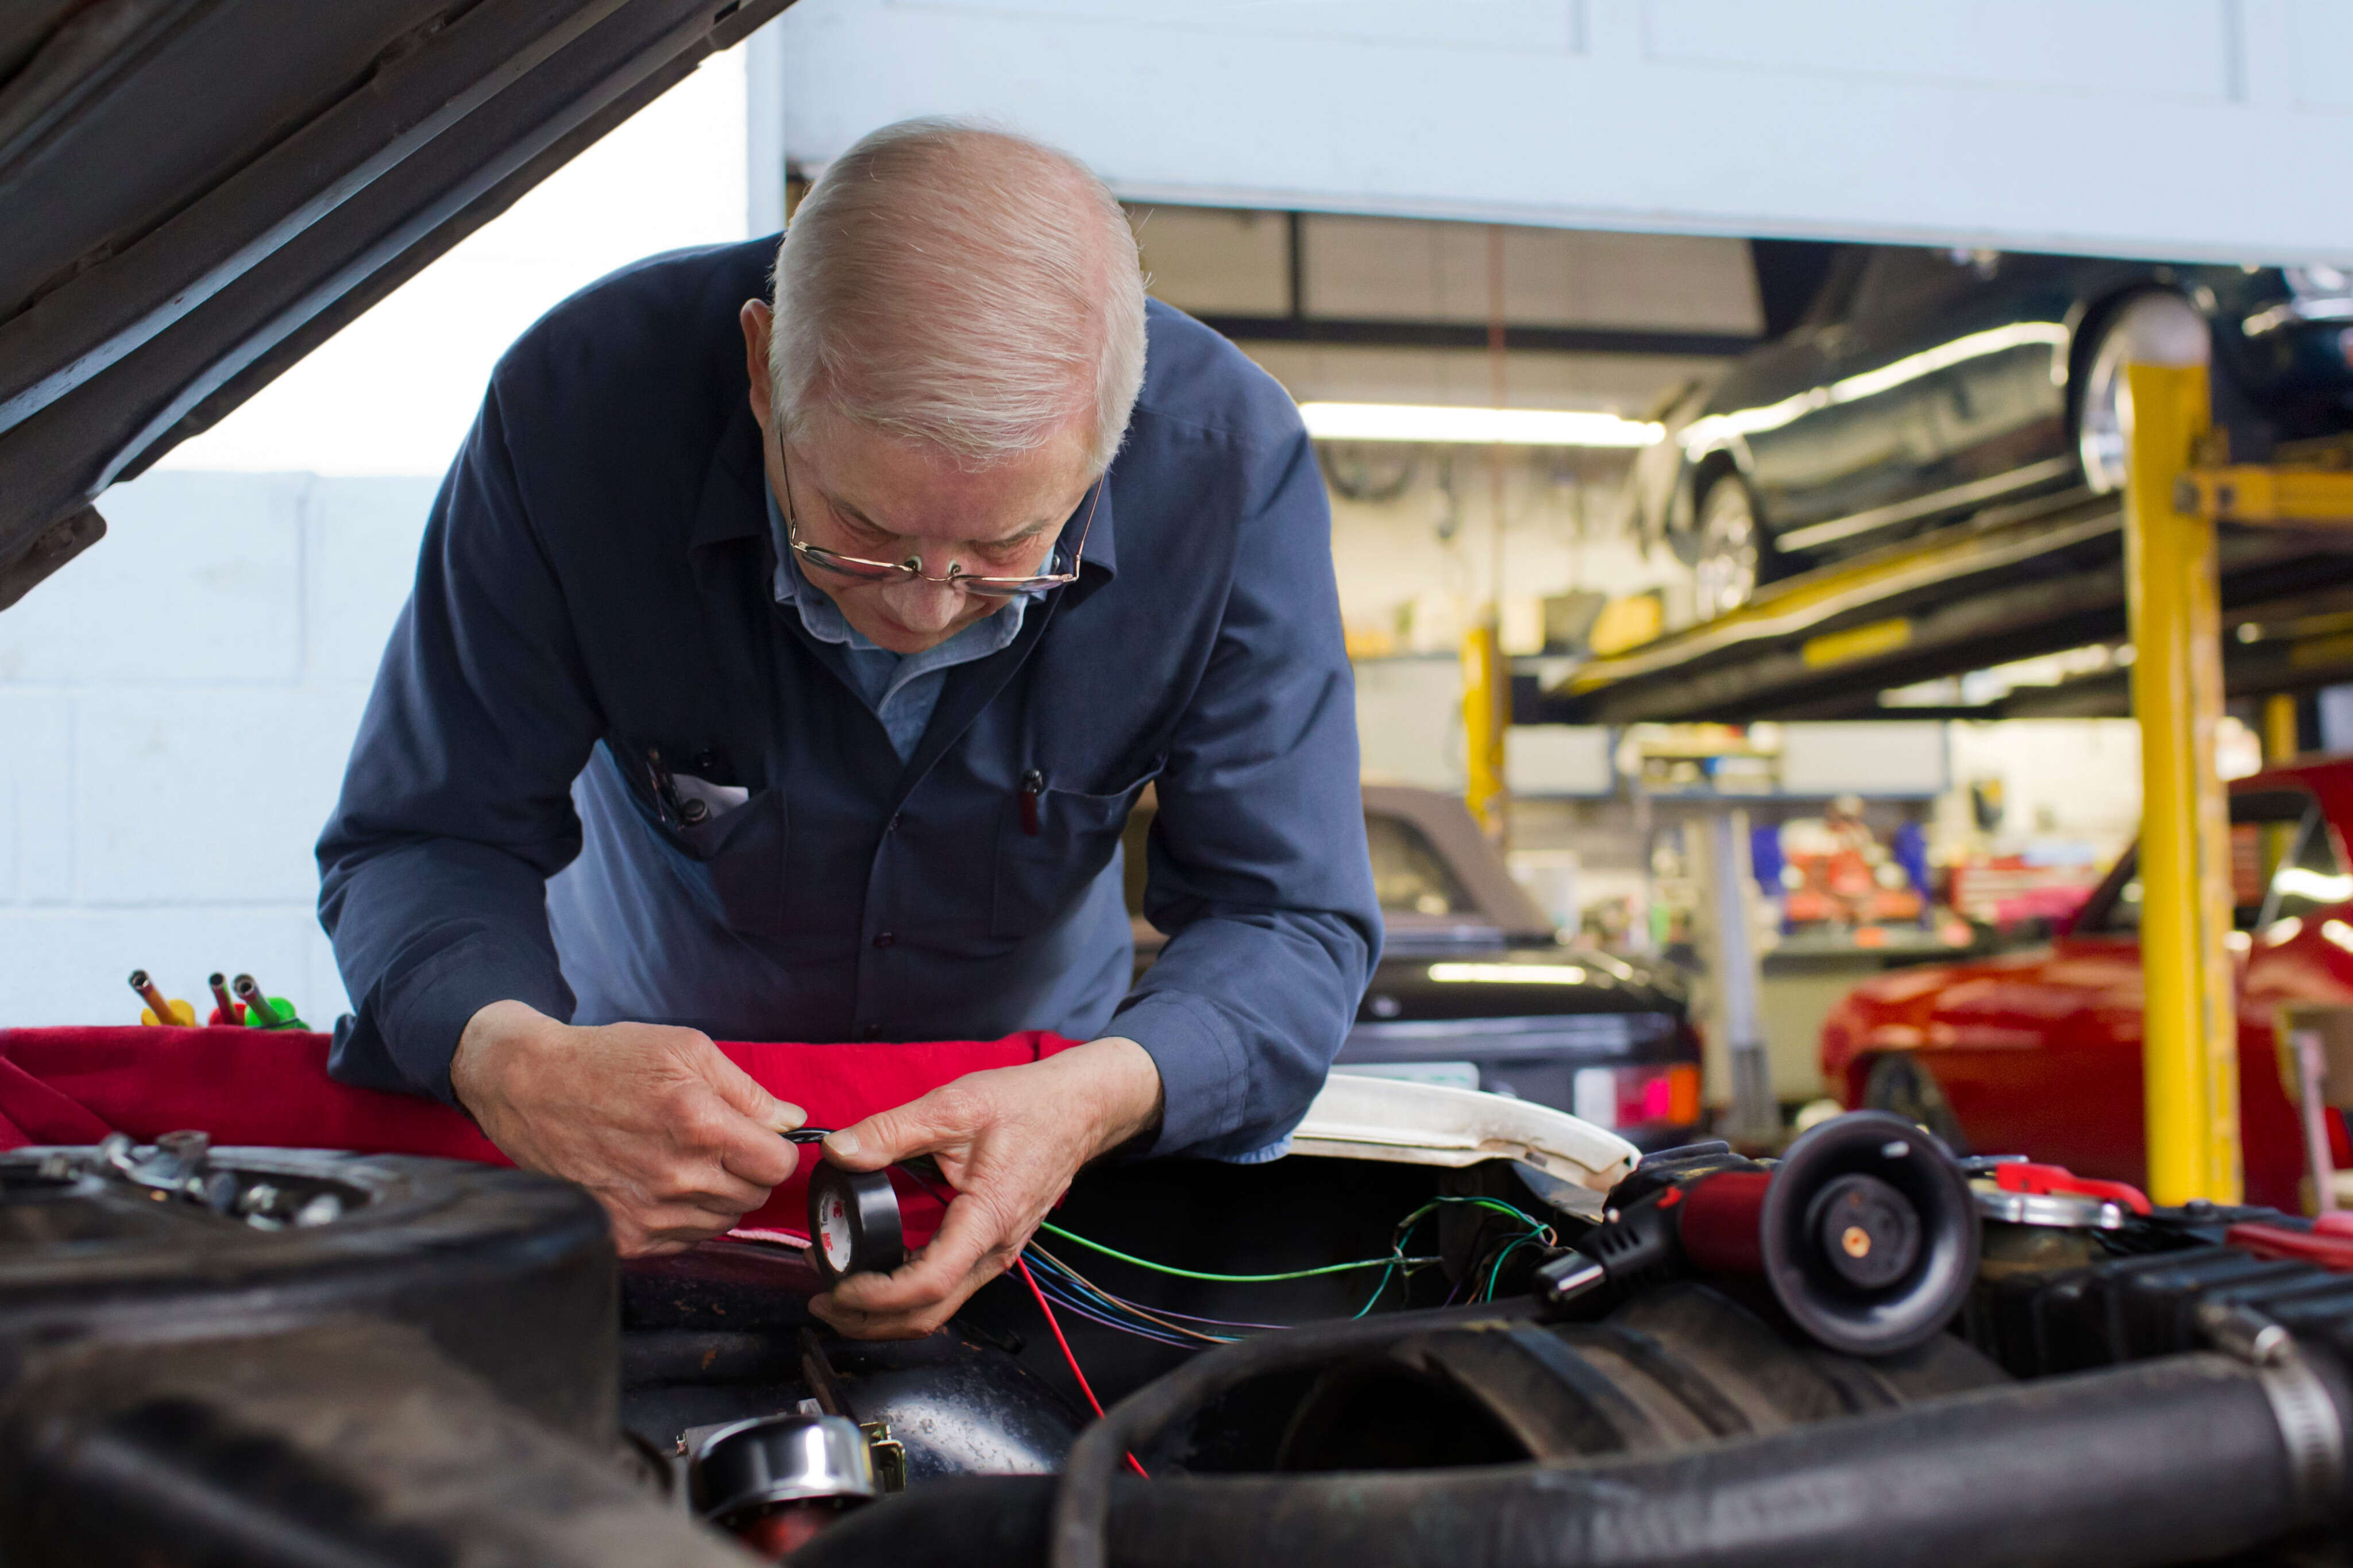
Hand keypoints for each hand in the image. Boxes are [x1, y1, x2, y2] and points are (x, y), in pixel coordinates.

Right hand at [451, 999, 805, 1256]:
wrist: (531, 1090)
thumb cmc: (608, 1062)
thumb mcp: (686, 1050)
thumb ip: (748, 1091)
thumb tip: (791, 1121)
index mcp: (700, 1125)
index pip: (779, 1166)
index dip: (776, 1149)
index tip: (759, 1138)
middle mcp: (678, 1177)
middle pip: (755, 1196)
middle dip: (748, 1170)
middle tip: (716, 1143)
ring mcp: (649, 1214)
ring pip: (722, 1221)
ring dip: (717, 1194)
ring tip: (683, 1159)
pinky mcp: (625, 1238)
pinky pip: (685, 1240)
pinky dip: (684, 1216)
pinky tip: (660, 1182)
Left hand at [810, 1037, 1163, 1339]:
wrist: (1078, 1109)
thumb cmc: (1025, 1105)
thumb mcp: (954, 1106)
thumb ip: (892, 1130)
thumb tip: (838, 1151)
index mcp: (987, 1219)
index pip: (929, 1284)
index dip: (876, 1297)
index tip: (836, 1284)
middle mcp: (996, 1250)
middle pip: (929, 1314)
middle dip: (869, 1321)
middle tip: (821, 1302)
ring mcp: (997, 1254)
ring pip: (939, 1309)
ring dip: (886, 1315)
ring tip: (839, 1297)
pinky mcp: (993, 1248)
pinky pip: (948, 1290)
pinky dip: (907, 1298)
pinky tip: (877, 1280)